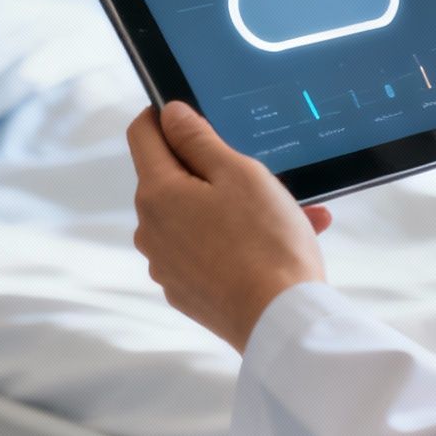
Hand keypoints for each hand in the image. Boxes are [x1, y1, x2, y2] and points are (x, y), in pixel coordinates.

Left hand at [127, 102, 330, 349]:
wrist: (281, 321)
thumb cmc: (265, 242)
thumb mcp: (238, 172)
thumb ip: (198, 138)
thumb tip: (169, 114)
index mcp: (156, 193)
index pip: (142, 133)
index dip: (164, 116)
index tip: (191, 115)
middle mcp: (150, 229)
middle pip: (173, 178)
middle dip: (215, 170)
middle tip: (265, 174)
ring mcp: (166, 265)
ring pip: (197, 217)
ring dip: (236, 208)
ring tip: (293, 212)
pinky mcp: (186, 291)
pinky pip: (207, 250)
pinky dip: (236, 241)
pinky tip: (281, 242)